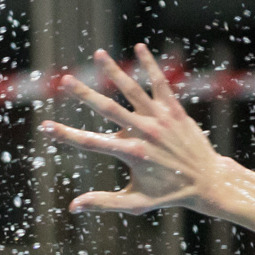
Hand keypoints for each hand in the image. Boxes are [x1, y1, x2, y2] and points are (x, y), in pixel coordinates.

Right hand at [38, 44, 222, 214]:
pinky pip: (160, 84)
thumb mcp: (136, 202)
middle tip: (66, 80)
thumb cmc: (170, 194)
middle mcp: (145, 132)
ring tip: (98, 54)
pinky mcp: (175, 110)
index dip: (65, 135)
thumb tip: (73, 206)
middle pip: (108, 109)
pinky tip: (140, 47)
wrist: (209, 182)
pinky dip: (150, 65)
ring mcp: (160, 119)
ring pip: (133, 90)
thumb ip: (104, 202)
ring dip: (114, 71)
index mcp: (132, 154)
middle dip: (84, 94)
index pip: (90, 143)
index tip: (45, 126)